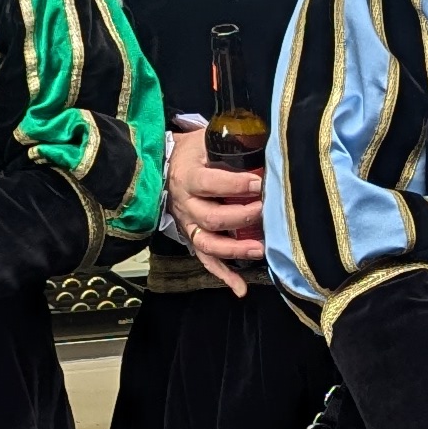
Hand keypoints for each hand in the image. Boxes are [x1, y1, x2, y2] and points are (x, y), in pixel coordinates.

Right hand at [168, 124, 266, 295]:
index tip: (260, 183)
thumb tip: (265, 144)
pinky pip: (206, 261)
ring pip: (209, 244)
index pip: (211, 183)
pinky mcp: (193, 238)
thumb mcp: (205, 140)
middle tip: (265, 211)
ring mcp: (189, 225)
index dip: (236, 185)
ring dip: (234, 250)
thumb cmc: (192, 152)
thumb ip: (231, 142)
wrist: (162, 166)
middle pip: (212, 218)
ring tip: (259, 250)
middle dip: (242, 217)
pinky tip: (240, 288)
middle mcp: (187, 204)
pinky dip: (223, 275)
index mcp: (189, 177)